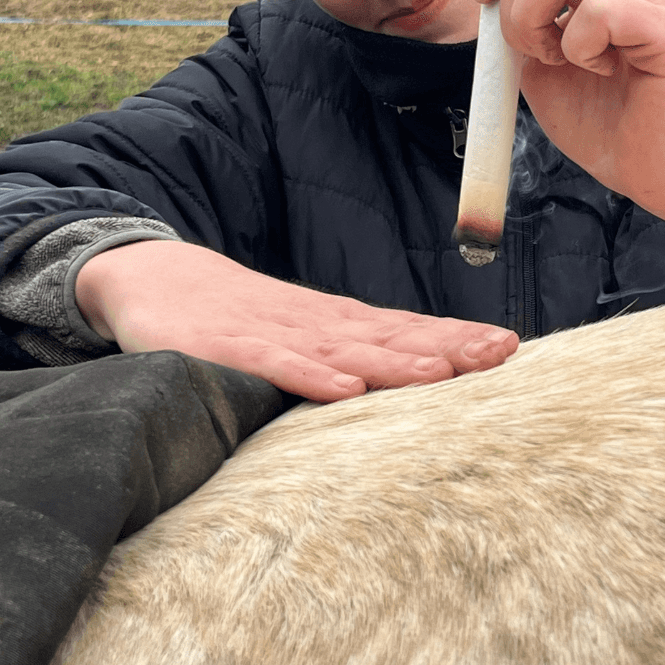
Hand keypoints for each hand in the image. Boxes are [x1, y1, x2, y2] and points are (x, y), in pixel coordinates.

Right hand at [75, 241, 518, 402]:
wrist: (158, 277)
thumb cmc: (240, 315)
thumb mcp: (301, 333)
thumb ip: (348, 353)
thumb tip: (409, 377)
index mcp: (337, 323)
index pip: (408, 329)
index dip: (456, 337)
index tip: (507, 346)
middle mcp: (319, 325)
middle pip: (392, 337)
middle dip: (448, 345)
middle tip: (500, 352)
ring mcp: (276, 334)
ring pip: (346, 349)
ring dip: (396, 361)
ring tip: (443, 371)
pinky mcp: (230, 349)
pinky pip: (275, 365)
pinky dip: (310, 375)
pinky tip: (345, 388)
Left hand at [468, 0, 664, 244]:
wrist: (643, 169)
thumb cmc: (591, 113)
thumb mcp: (530, 51)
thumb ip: (511, 2)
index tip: (486, 1)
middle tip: (530, 44)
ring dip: (534, 25)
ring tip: (564, 59)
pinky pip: (594, 14)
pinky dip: (576, 50)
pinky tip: (600, 70)